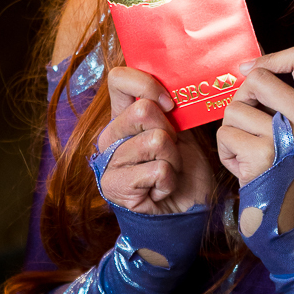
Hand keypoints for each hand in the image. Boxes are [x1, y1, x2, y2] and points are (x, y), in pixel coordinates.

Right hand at [96, 67, 211, 214]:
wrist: (184, 212)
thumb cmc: (184, 170)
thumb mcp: (182, 133)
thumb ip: (171, 109)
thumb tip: (176, 84)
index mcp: (123, 117)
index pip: (119, 80)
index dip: (146, 84)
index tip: (169, 104)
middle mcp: (110, 136)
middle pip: (144, 111)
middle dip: (171, 134)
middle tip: (172, 153)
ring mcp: (108, 161)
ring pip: (156, 141)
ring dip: (173, 160)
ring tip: (169, 172)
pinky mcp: (114, 185)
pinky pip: (157, 169)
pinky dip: (169, 181)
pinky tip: (160, 190)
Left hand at [216, 44, 293, 231]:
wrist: (287, 221)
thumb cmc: (285, 169)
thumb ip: (283, 97)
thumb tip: (247, 66)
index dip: (272, 58)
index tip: (252, 71)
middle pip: (258, 79)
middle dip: (242, 100)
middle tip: (249, 126)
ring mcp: (290, 137)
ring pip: (235, 108)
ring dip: (232, 131)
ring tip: (248, 152)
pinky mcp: (264, 155)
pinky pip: (226, 134)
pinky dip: (226, 151)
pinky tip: (243, 168)